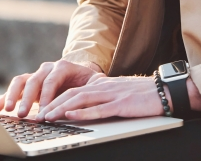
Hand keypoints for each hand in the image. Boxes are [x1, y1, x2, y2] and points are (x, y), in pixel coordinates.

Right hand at [0, 60, 101, 117]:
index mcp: (63, 66)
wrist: (80, 75)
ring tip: (8, 110)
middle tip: (23, 114)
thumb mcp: (93, 82)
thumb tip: (99, 87)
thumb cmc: (87, 81)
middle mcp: (47, 68)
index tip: (44, 111)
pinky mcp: (29, 82)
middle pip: (34, 81)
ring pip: (21, 81)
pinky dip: (6, 96)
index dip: (47, 96)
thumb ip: (93, 85)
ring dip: (13, 96)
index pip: (52, 80)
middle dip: (27, 99)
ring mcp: (37, 74)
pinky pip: (15, 87)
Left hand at [35, 74, 167, 121]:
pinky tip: (70, 114)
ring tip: (47, 116)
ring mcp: (111, 95)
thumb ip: (101, 98)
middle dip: (51, 105)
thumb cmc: (142, 95)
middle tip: (37, 116)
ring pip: (80, 100)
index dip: (54, 99)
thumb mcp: (117, 93)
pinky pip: (98, 108)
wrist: (164, 91)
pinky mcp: (121, 104)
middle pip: (71, 94)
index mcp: (100, 84)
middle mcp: (102, 87)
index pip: (72, 90)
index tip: (40, 109)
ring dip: (61, 108)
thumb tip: (84, 108)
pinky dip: (82, 112)